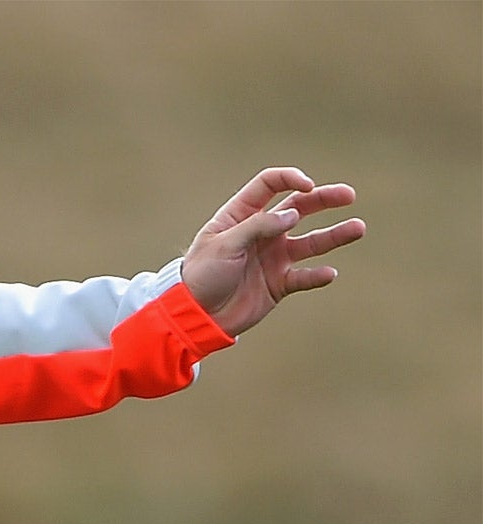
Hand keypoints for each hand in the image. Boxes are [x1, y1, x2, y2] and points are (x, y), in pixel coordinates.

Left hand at [182, 167, 363, 336]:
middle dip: (324, 199)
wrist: (194, 316)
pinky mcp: (279, 283)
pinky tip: (328, 274)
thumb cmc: (201, 275)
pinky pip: (305, 277)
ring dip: (335, 235)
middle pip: (300, 207)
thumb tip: (293, 213)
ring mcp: (273, 257)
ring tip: (358, 228)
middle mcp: (262, 232)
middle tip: (349, 195)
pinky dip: (317, 276)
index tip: (307, 186)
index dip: (290, 179)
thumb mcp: (223, 245)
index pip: (269, 185)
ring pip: (311, 241)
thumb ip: (257, 226)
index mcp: (242, 215)